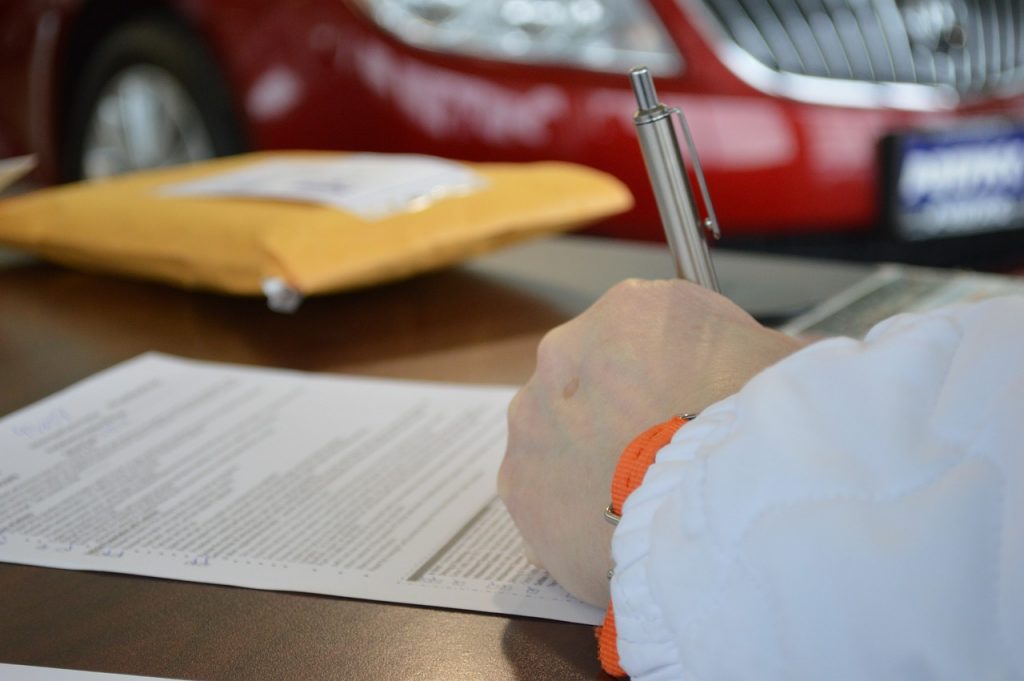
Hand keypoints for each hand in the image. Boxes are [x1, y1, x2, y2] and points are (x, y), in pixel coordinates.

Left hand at [498, 279, 803, 606]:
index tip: (698, 401)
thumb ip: (762, 356)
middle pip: (598, 379)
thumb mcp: (785, 368)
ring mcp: (534, 418)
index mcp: (635, 310)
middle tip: (669, 453)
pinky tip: (617, 526)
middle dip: (627, 411)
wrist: (717, 515)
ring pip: (563, 433)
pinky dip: (576, 507)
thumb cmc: (757, 432)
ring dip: (595, 457)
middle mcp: (569, 352)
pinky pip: (547, 491)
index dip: (681, 370)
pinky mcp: (519, 483)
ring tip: (643, 497)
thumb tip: (780, 365)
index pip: (650, 331)